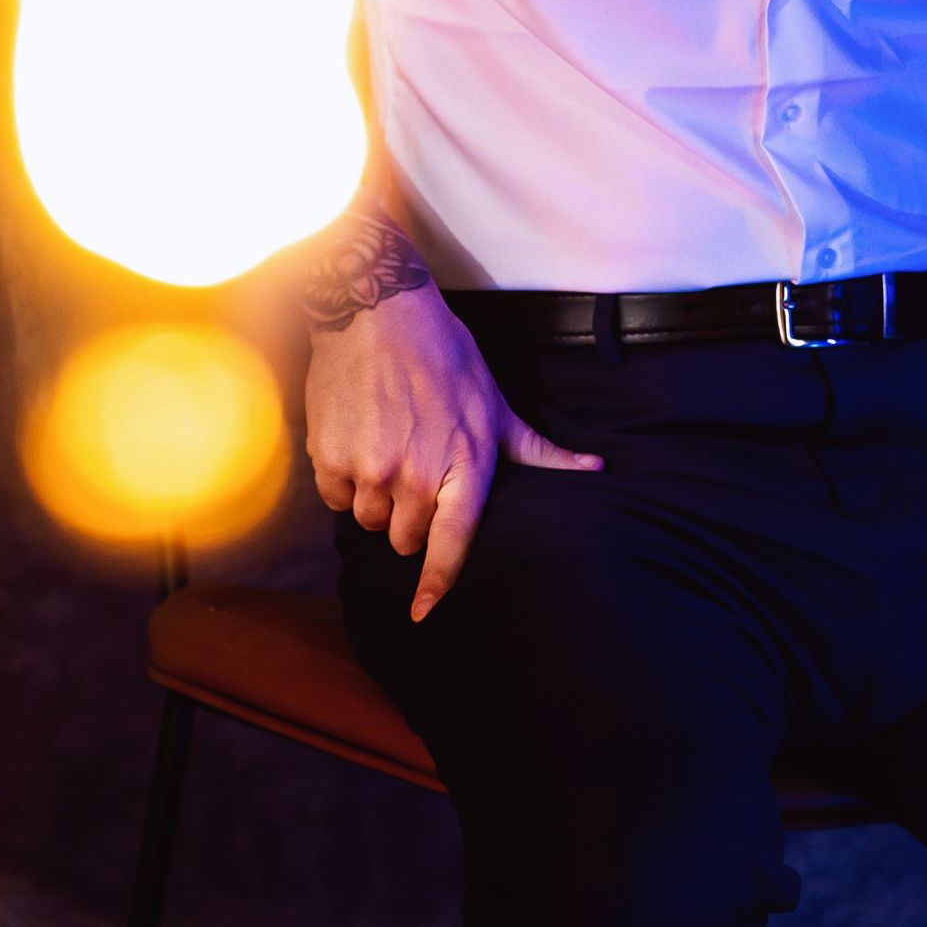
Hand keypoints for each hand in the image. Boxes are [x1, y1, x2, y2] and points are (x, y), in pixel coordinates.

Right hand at [305, 287, 601, 620]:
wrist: (376, 313)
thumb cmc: (445, 357)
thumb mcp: (496, 404)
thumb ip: (538, 450)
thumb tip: (596, 468)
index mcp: (465, 464)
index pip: (453, 543)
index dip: (438, 584)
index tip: (424, 613)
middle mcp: (417, 474)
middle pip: (406, 539)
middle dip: (409, 518)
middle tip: (413, 473)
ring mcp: (370, 468)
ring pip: (368, 520)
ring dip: (375, 500)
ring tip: (385, 450)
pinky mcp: (330, 457)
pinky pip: (335, 498)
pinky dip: (343, 481)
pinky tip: (357, 441)